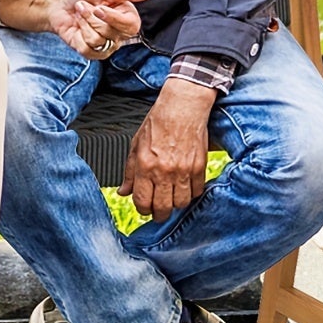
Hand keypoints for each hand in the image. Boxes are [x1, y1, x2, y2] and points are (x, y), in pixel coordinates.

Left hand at [49, 0, 154, 58]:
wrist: (57, 2)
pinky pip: (88, 50)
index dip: (112, 18)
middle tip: (84, 5)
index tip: (99, 7)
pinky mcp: (92, 52)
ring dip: (84, 23)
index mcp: (126, 15)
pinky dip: (78, 36)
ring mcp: (106, 44)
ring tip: (80, 14)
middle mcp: (119, 32)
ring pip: (98, 41)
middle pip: (111, 33)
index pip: (131, 26)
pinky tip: (78, 27)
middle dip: (92, 17)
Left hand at [118, 77, 212, 220]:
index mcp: (145, 165)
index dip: (142, 210)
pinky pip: (196, 192)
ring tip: (171, 198)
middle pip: (163, 208)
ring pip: (181, 203)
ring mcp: (183, 170)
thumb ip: (129, 171)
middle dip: (159, 214)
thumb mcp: (136, 145)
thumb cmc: (158, 122)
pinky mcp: (199, 168)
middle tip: (158, 211)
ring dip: (175, 204)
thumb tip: (123, 191)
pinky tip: (184, 187)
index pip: (142, 201)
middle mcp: (164, 171)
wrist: (182, 108)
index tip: (144, 209)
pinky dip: (190, 194)